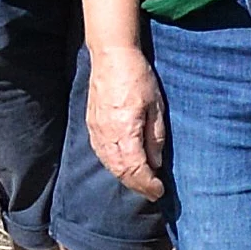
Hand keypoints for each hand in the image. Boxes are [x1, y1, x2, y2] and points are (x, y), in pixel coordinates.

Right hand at [88, 43, 168, 199]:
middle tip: (151, 193)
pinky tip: (123, 168)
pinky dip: (113, 166)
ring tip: (140, 184)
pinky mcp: (91, 125)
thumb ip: (155, 137)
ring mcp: (96, 130)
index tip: (159, 191)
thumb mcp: (156, 106)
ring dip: (125, 178)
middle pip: (120, 171)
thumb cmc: (137, 77)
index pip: (135, 168)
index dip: (147, 184)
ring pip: (109, 164)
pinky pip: (101, 153)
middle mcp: (107, 134)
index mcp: (125, 130)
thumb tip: (156, 163)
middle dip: (137, 185)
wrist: (111, 56)